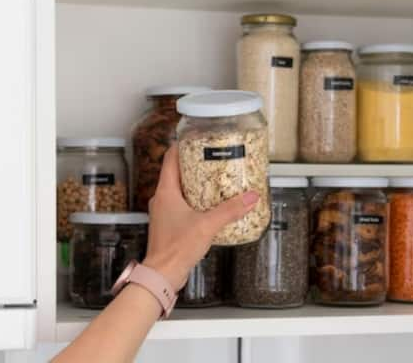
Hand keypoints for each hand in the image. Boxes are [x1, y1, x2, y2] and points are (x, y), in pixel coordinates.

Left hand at [142, 144, 259, 290]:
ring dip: (196, 184)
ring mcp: (164, 213)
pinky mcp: (170, 225)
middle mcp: (162, 199)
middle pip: (176, 173)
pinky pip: (182, 206)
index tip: (195, 139)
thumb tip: (250, 197)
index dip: (182, 146)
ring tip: (216, 181)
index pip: (170, 159)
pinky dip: (196, 202)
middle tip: (213, 159)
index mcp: (166, 192)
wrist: (163, 274)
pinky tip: (211, 207)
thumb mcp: (208, 224)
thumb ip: (231, 209)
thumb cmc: (176, 248)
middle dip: (195, 165)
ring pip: (180, 190)